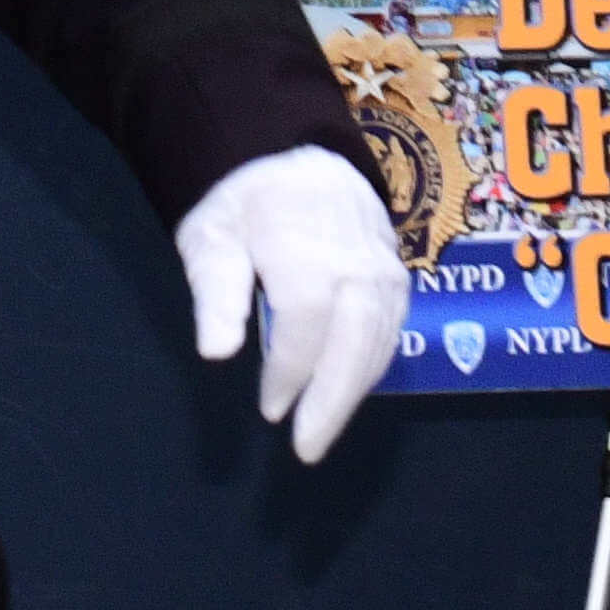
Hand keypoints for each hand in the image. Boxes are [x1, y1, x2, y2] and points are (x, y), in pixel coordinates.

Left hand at [173, 140, 410, 464]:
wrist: (303, 160)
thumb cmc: (246, 205)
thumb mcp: (211, 237)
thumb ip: (215, 293)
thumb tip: (215, 353)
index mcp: (305, 242)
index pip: (305, 321)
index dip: (289, 370)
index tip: (269, 408)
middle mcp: (356, 257)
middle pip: (356, 337)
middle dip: (334, 399)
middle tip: (307, 449)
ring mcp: (384, 267)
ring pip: (379, 339)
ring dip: (353, 392)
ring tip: (322, 433)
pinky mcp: (398, 278)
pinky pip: (391, 330)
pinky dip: (370, 368)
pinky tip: (345, 395)